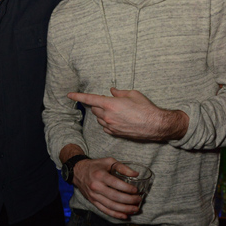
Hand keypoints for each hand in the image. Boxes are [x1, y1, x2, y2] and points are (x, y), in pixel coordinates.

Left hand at [68, 87, 187, 141]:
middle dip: (98, 104)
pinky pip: (105, 127)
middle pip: (94, 109)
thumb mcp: (133, 94)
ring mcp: (111, 126)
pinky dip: (107, 122)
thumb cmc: (146, 108)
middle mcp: (108, 116)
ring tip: (115, 110)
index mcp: (110, 104)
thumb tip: (112, 91)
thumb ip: (119, 93)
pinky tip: (117, 119)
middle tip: (108, 101)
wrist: (156, 125)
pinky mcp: (115, 133)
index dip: (77, 96)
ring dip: (102, 113)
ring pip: (99, 119)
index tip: (69, 95)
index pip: (89, 99)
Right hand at [72, 156, 141, 219]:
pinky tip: (124, 215)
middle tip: (139, 200)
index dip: (127, 189)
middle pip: (114, 197)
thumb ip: (122, 167)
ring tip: (135, 209)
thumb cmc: (95, 166)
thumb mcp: (108, 161)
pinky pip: (105, 210)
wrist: (78, 171)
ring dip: (124, 209)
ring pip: (111, 206)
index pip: (116, 184)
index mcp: (100, 175)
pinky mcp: (92, 201)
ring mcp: (93, 196)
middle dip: (129, 200)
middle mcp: (96, 187)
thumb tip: (136, 174)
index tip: (136, 190)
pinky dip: (115, 214)